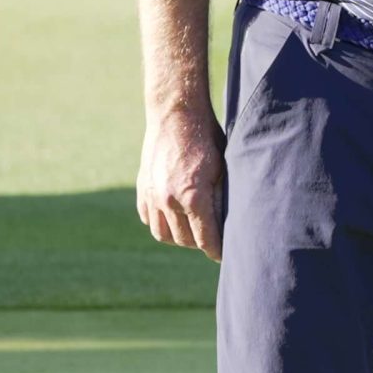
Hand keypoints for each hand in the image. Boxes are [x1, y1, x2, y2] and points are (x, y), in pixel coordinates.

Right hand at [137, 109, 226, 261]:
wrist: (176, 116)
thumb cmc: (208, 139)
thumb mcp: (223, 168)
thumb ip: (222, 197)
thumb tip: (229, 222)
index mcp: (194, 197)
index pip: (205, 237)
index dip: (216, 250)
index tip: (224, 256)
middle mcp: (169, 201)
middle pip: (184, 240)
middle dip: (200, 244)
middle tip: (212, 241)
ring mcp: (152, 196)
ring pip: (163, 234)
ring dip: (179, 238)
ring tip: (193, 233)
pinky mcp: (142, 189)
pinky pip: (149, 219)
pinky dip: (161, 224)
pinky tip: (174, 219)